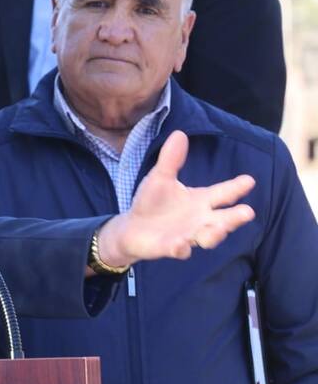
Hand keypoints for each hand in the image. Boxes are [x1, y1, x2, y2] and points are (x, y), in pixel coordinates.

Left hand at [96, 130, 254, 267]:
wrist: (132, 228)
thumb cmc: (152, 202)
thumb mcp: (161, 178)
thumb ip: (171, 160)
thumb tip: (180, 133)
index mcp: (201, 201)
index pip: (223, 194)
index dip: (236, 188)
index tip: (249, 180)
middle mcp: (201, 220)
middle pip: (224, 219)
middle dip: (236, 217)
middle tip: (248, 212)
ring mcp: (189, 235)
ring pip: (208, 237)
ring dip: (214, 234)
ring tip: (216, 229)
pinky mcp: (172, 247)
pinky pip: (180, 250)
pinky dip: (181, 248)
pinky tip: (180, 245)